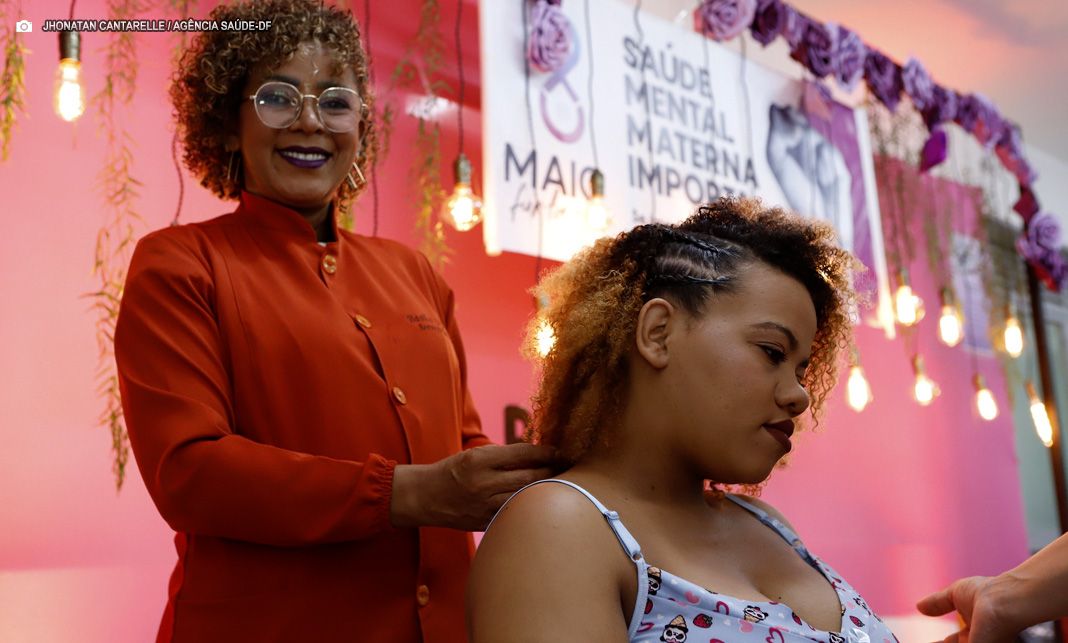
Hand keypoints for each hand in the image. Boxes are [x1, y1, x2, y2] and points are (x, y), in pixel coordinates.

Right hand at [391, 443, 560, 530]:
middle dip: (552, 471)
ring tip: (562, 485)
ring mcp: (484, 506)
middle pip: (529, 477)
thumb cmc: (453, 471)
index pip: (522, 453)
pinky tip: (541, 504)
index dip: (545, 451)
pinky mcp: (485, 523)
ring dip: (546, 491)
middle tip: (568, 467)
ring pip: (525, 498)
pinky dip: (529, 508)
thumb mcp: (474, 455)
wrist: (425, 497)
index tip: (560, 450)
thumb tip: (537, 453)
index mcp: (479, 460)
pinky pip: (514, 514)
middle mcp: (483, 483)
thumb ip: (503, 456)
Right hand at [916, 576, 1020, 642]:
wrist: (1002, 603)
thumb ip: (938, 602)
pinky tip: (934, 641)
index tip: (928, 641)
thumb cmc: (986, 595)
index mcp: (974, 632)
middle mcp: (979, 641)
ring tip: (924, 642)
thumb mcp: (956, 594)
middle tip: (926, 642)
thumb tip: (918, 606)